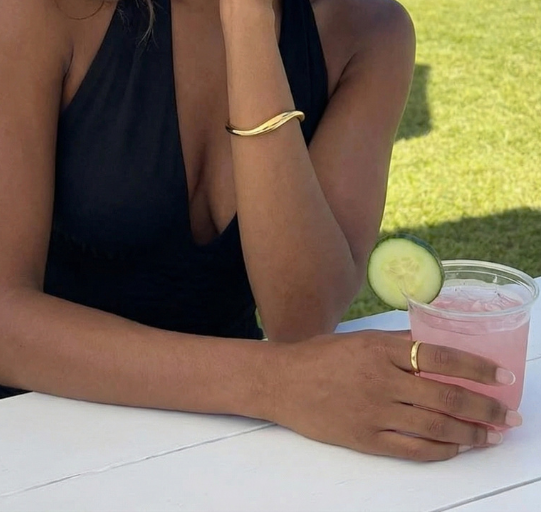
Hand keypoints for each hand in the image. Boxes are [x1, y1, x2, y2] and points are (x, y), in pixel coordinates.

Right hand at [267, 331, 516, 460]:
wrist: (281, 382)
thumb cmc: (320, 356)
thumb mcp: (361, 339)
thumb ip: (397, 343)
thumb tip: (436, 345)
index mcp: (381, 349)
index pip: (441, 357)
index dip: (476, 368)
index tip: (503, 376)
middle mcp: (381, 380)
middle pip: (445, 396)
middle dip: (484, 408)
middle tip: (508, 415)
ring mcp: (374, 411)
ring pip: (435, 426)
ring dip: (470, 433)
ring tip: (491, 435)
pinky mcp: (366, 438)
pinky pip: (413, 448)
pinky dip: (441, 450)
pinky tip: (457, 448)